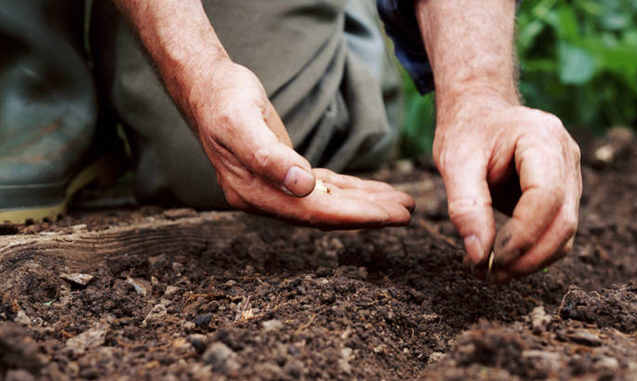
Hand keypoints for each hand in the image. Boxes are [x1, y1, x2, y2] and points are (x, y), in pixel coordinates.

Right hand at [190, 61, 413, 228]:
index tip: (389, 217)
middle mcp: (267, 198)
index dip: (353, 216)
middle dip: (368, 214)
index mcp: (255, 193)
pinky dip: (350, 189)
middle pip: (326, 213)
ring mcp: (276, 188)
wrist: (208, 88)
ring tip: (400, 203)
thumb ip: (270, 158)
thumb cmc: (224, 102)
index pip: (313, 213)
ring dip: (365, 202)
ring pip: (329, 201)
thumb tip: (303, 186)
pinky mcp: (286, 173)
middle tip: (407, 212)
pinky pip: (324, 187)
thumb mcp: (242, 124)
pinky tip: (372, 191)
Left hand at [434, 95, 581, 281]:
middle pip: (563, 221)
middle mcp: (567, 157)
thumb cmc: (466, 131)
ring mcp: (570, 176)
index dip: (520, 235)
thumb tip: (478, 255)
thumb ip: (465, 206)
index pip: (546, 197)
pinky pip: (556, 232)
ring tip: (489, 273)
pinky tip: (500, 259)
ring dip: (530, 261)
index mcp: (543, 139)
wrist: (480, 112)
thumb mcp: (454, 161)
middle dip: (527, 257)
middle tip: (487, 276)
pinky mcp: (563, 194)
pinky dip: (532, 252)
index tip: (487, 260)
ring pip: (564, 233)